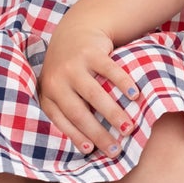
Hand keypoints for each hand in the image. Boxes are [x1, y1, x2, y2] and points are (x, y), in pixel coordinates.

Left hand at [38, 13, 138, 156]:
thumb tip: (87, 148)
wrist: (74, 31)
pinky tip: (135, 95)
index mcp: (48, 93)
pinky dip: (123, 84)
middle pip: (78, 112)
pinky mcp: (90, 52)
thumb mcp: (60, 88)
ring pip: (94, 94)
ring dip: (113, 113)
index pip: (61, 120)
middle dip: (98, 133)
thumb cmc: (70, 70)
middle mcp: (57, 80)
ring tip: (128, 128)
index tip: (91, 151)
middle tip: (115, 149)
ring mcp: (73, 65)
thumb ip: (68, 109)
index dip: (76, 137)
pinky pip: (109, 70)